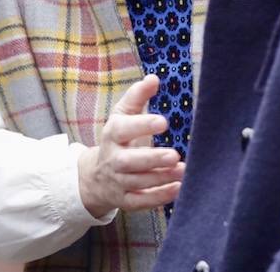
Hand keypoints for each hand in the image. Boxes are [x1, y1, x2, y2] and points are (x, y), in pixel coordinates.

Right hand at [77, 75, 184, 218]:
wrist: (96, 176)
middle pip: (129, 161)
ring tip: (182, 170)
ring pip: (138, 182)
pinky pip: (141, 201)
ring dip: (160, 178)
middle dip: (152, 158)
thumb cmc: (118, 140)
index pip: (123, 129)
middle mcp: (113, 159)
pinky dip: (158, 197)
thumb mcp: (122, 116)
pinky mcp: (125, 200)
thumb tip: (154, 77)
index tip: (163, 122)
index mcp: (112, 134)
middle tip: (175, 154)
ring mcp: (118, 181)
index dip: (142, 125)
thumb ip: (138, 97)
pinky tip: (177, 189)